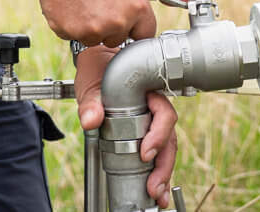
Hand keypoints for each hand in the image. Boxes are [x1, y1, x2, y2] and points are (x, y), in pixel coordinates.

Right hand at [37, 0, 186, 45]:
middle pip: (119, 39)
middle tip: (100, 3)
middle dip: (112, 26)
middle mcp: (118, 23)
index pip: (144, 34)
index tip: (124, 15)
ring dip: (91, 27)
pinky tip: (72, 6)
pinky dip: (72, 26)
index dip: (134, 24)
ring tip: (85, 2)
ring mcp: (94, 30)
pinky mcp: (72, 33)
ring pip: (96, 39)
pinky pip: (75, 37)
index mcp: (137, 8)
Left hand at [73, 48, 177, 208]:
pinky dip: (157, 171)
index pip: (164, 113)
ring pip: (165, 148)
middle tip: (154, 187)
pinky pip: (156, 152)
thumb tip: (91, 120)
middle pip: (169, 137)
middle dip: (163, 164)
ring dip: (163, 172)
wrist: (95, 64)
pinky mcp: (144, 132)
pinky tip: (155, 189)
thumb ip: (90, 100)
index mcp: (148, 91)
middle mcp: (155, 107)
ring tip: (157, 195)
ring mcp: (151, 121)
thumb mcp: (91, 82)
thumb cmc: (96, 69)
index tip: (145, 153)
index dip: (158, 134)